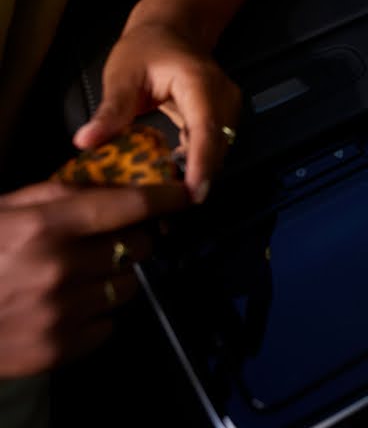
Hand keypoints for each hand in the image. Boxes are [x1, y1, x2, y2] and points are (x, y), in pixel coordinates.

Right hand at [0, 180, 188, 375]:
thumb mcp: (6, 209)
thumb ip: (59, 194)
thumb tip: (118, 184)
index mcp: (45, 226)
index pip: (129, 206)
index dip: (165, 197)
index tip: (185, 194)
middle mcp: (60, 268)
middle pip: (138, 247)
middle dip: (134, 239)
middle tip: (114, 239)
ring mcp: (61, 312)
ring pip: (128, 287)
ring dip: (115, 278)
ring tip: (81, 275)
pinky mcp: (59, 348)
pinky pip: (108, 325)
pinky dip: (96, 315)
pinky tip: (66, 306)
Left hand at [72, 23, 241, 202]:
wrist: (173, 30)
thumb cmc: (145, 49)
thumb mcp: (122, 75)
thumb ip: (110, 110)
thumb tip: (84, 141)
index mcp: (200, 83)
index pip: (206, 129)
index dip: (201, 163)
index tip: (192, 194)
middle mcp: (224, 97)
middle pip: (217, 145)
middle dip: (199, 177)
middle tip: (172, 210)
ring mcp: (228, 107)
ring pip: (219, 149)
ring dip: (198, 172)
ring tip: (171, 199)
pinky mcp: (223, 117)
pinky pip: (214, 145)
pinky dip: (197, 162)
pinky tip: (174, 177)